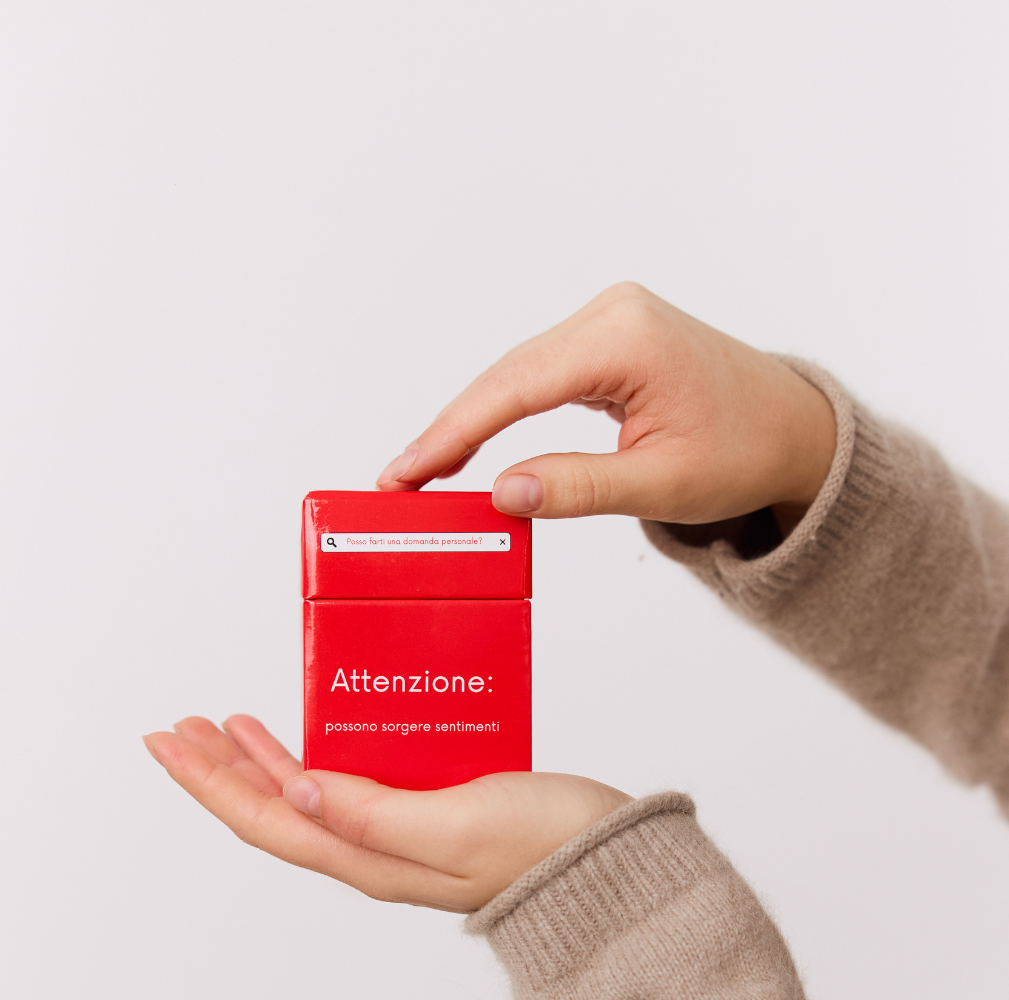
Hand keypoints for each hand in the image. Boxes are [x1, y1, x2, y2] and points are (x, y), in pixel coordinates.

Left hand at [143, 716, 630, 912]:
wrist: (607, 863)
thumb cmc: (544, 845)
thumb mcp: (452, 824)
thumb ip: (372, 812)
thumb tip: (296, 788)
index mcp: (368, 857)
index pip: (266, 819)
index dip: (211, 782)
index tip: (170, 742)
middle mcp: (373, 851)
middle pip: (274, 809)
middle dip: (220, 770)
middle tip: (182, 728)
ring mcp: (399, 835)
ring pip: (307, 796)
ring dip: (260, 762)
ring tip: (227, 727)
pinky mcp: (428, 813)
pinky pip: (350, 783)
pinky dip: (318, 754)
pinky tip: (314, 732)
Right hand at [376, 282, 835, 533]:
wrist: (794, 430)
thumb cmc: (746, 451)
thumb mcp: (662, 483)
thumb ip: (578, 488)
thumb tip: (502, 494)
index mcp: (626, 338)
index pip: (515, 387)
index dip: (452, 433)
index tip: (405, 473)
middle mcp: (612, 314)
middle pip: (505, 375)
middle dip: (449, 431)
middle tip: (396, 484)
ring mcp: (609, 321)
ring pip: (515, 374)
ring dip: (469, 423)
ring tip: (420, 472)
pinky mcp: (607, 339)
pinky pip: (537, 376)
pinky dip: (501, 412)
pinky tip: (468, 445)